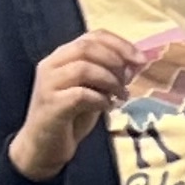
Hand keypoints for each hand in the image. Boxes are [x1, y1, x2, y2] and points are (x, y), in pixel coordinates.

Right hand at [8, 31, 140, 183]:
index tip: (140, 59)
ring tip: (121, 96)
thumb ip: (108, 77)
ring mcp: (49, 83)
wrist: (43, 148)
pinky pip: (80, 94)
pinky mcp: (51, 104)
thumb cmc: (69, 119)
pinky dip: (99, 99)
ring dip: (109, 81)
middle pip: (87, 47)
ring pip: (83, 68)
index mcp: (63, 56)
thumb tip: (133, 66)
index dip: (119, 44)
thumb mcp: (92, 93)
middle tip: (130, 80)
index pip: (92, 36)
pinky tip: (107, 107)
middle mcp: (52, 64)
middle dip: (116, 60)